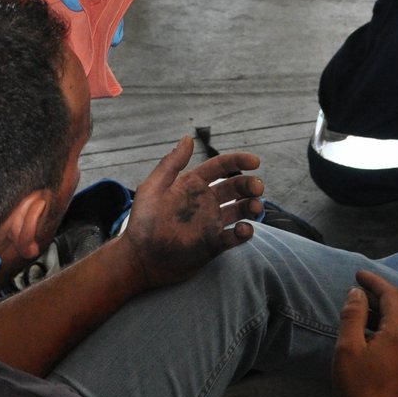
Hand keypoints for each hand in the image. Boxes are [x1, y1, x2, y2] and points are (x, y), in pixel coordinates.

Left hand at [121, 136, 262, 288]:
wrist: (140, 259)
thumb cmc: (142, 222)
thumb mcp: (153, 188)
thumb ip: (171, 164)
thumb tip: (188, 138)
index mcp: (193, 185)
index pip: (220, 167)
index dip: (238, 161)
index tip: (255, 162)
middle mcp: (205, 201)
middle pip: (235, 187)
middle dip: (249, 185)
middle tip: (257, 187)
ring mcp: (211, 223)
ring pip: (240, 210)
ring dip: (251, 206)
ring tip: (254, 207)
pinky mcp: (214, 244)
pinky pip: (235, 236)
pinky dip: (245, 232)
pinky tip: (243, 230)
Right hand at [332, 271, 397, 396]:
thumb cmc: (358, 387)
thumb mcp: (348, 347)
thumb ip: (353, 315)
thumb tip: (357, 293)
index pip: (391, 295)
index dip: (374, 281)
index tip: (358, 275)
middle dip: (377, 297)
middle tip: (356, 292)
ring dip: (381, 314)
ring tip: (359, 313)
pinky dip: (386, 329)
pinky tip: (369, 337)